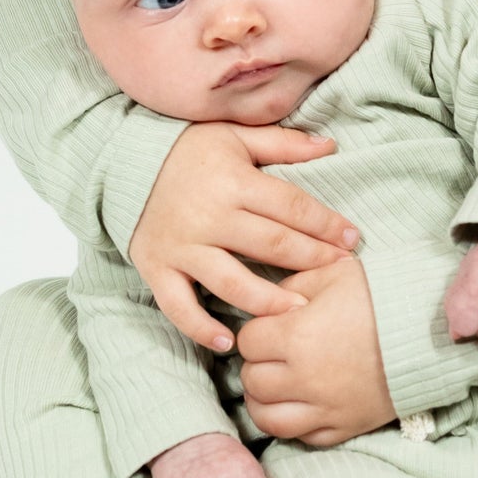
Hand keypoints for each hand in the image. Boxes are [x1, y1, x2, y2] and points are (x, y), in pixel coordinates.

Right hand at [130, 122, 358, 351]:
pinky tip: (229, 342)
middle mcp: (209, 217)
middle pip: (270, 245)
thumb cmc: (188, 149)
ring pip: (232, 283)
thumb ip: (283, 143)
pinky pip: (180, 306)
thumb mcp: (236, 135)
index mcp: (233, 182)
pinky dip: (201, 328)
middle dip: (311, 260)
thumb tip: (330, 144)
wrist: (125, 162)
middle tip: (342, 272)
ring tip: (299, 312)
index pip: (291, 207)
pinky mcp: (157, 269)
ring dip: (268, 301)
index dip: (326, 224)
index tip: (352, 239)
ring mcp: (182, 247)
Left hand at [237, 259, 395, 446]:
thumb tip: (272, 301)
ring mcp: (325, 408)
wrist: (429, 329)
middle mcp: (305, 378)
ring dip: (265, 400)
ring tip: (278, 383)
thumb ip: (293, 284)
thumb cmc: (381, 295)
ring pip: (267, 418)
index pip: (248, 341)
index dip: (257, 330)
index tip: (272, 326)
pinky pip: (301, 437)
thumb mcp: (334, 273)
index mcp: (297, 336)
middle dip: (258, 363)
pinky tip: (302, 403)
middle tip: (274, 353)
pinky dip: (294, 423)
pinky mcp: (345, 427)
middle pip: (252, 381)